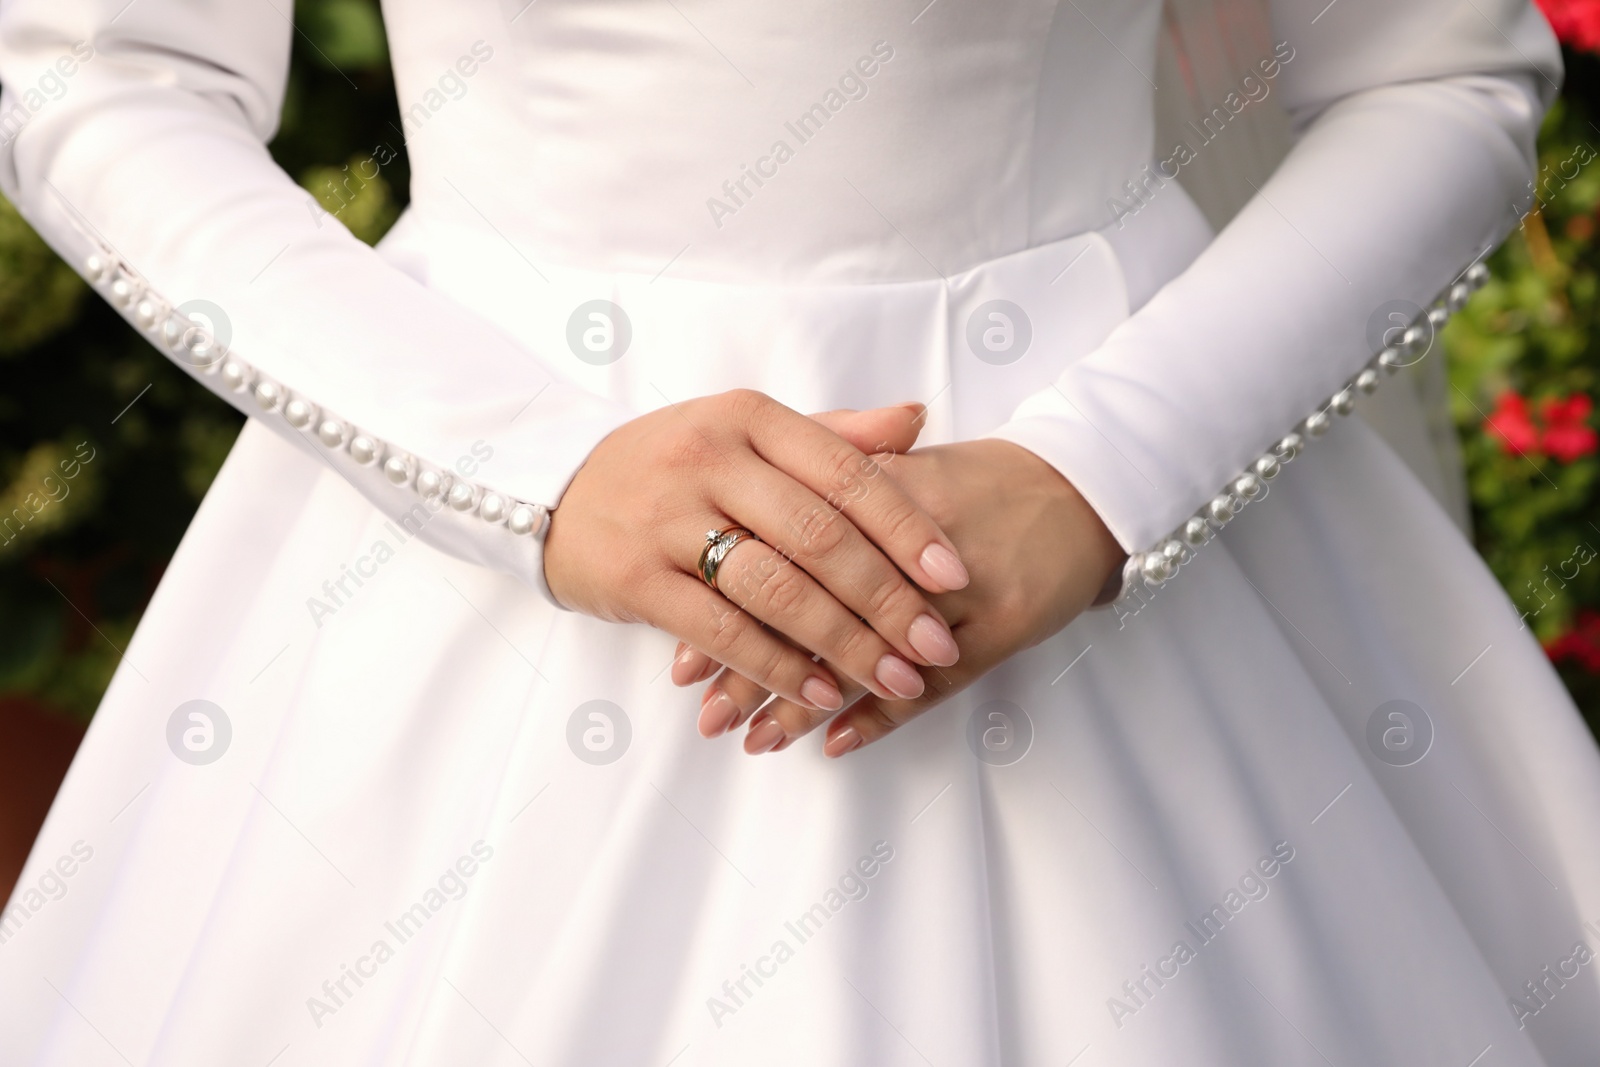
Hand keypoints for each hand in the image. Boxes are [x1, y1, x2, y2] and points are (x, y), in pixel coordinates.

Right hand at [544, 390, 967, 716]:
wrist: (556, 491)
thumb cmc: (673, 463)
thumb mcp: (747, 431)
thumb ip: (834, 433)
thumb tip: (917, 419)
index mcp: (749, 416)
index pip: (845, 473)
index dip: (906, 528)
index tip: (954, 576)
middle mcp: (709, 459)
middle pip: (818, 536)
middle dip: (886, 598)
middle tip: (935, 645)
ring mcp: (667, 518)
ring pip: (775, 588)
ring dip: (844, 641)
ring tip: (895, 679)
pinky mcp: (637, 577)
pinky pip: (723, 630)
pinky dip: (778, 666)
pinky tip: (823, 692)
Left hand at [682, 438, 1123, 754]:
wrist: (1084, 485)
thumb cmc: (977, 481)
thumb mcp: (902, 465)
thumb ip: (824, 486)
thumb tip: (735, 526)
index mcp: (881, 488)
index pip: (786, 546)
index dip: (731, 593)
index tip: (680, 633)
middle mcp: (913, 539)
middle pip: (816, 604)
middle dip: (752, 658)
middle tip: (700, 704)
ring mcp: (961, 587)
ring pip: (867, 650)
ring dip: (805, 698)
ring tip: (750, 738)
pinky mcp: (1003, 625)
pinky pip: (936, 682)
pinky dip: (884, 715)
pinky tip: (835, 743)